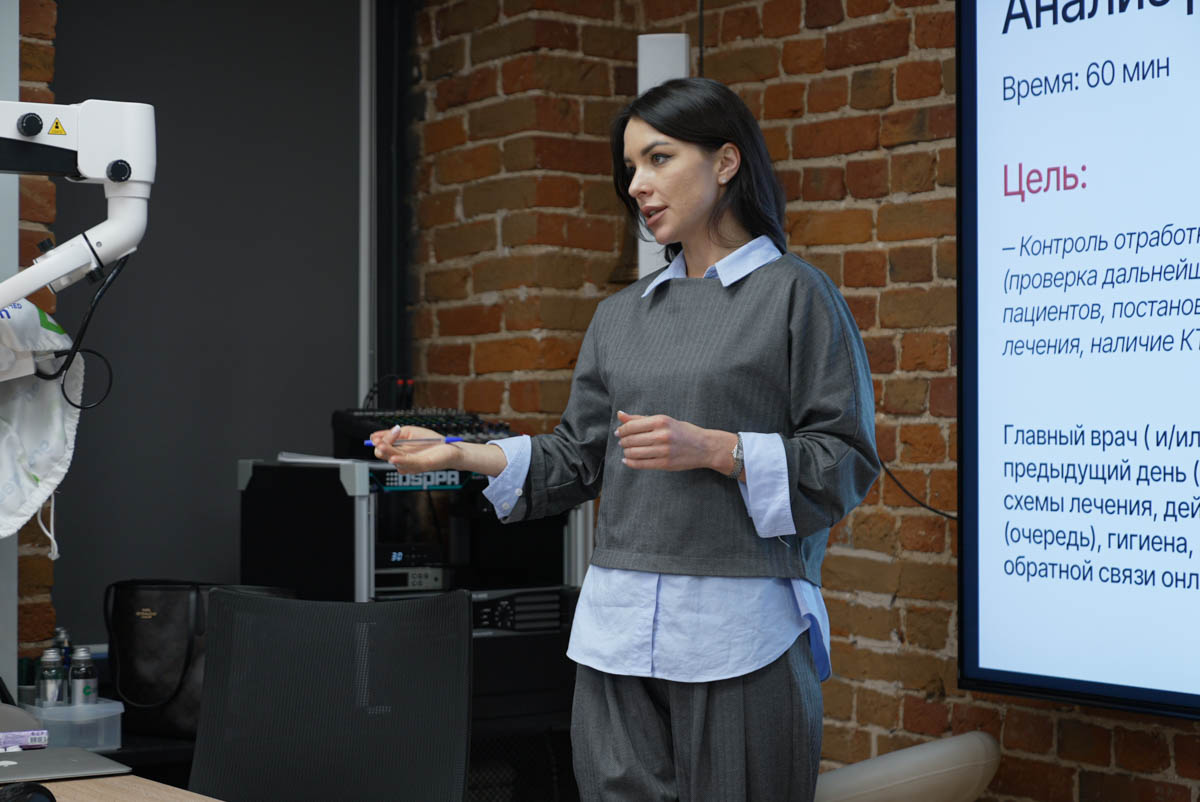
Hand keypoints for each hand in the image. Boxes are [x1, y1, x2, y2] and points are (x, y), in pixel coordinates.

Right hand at [368, 425, 461, 472]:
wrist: (450, 447)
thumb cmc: (431, 441)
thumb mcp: (409, 432)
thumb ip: (393, 433)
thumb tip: (374, 435)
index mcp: (398, 451)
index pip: (381, 447)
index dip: (379, 439)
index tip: (384, 432)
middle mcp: (401, 459)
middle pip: (382, 454)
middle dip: (382, 444)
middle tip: (385, 437)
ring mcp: (410, 464)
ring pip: (392, 459)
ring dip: (386, 450)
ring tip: (382, 444)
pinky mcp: (421, 465)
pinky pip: (408, 464)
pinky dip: (400, 461)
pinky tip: (393, 458)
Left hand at [614, 410, 733, 472]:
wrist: (704, 447)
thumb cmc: (682, 431)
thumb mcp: (664, 420)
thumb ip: (641, 419)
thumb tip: (620, 414)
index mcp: (661, 421)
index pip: (632, 426)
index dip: (622, 430)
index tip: (619, 432)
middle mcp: (662, 435)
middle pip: (631, 440)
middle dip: (623, 441)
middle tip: (622, 442)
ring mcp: (664, 451)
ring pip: (634, 453)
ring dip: (626, 452)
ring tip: (626, 450)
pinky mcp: (665, 463)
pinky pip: (641, 464)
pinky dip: (630, 462)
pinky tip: (627, 460)